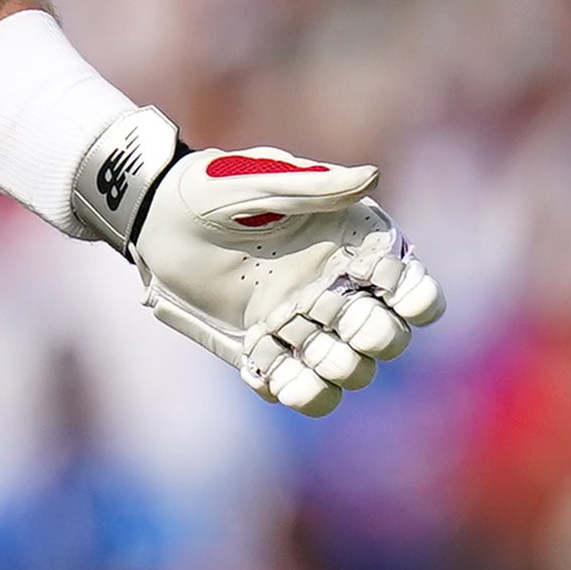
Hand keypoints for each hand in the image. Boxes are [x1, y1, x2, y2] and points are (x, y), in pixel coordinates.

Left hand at [117, 146, 444, 414]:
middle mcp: (338, 291)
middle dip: (375, 336)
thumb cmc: (212, 189)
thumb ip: (314, 185)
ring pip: (350, 370)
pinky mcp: (266, 350)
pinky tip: (279, 380)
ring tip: (309, 350)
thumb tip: (371, 176)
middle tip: (337, 318)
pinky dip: (301, 393)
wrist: (156, 220)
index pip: (412, 290)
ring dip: (340, 369)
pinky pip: (301, 388)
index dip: (414, 299)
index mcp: (355, 248)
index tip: (381, 288)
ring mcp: (303, 325)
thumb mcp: (261, 181)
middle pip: (388, 337)